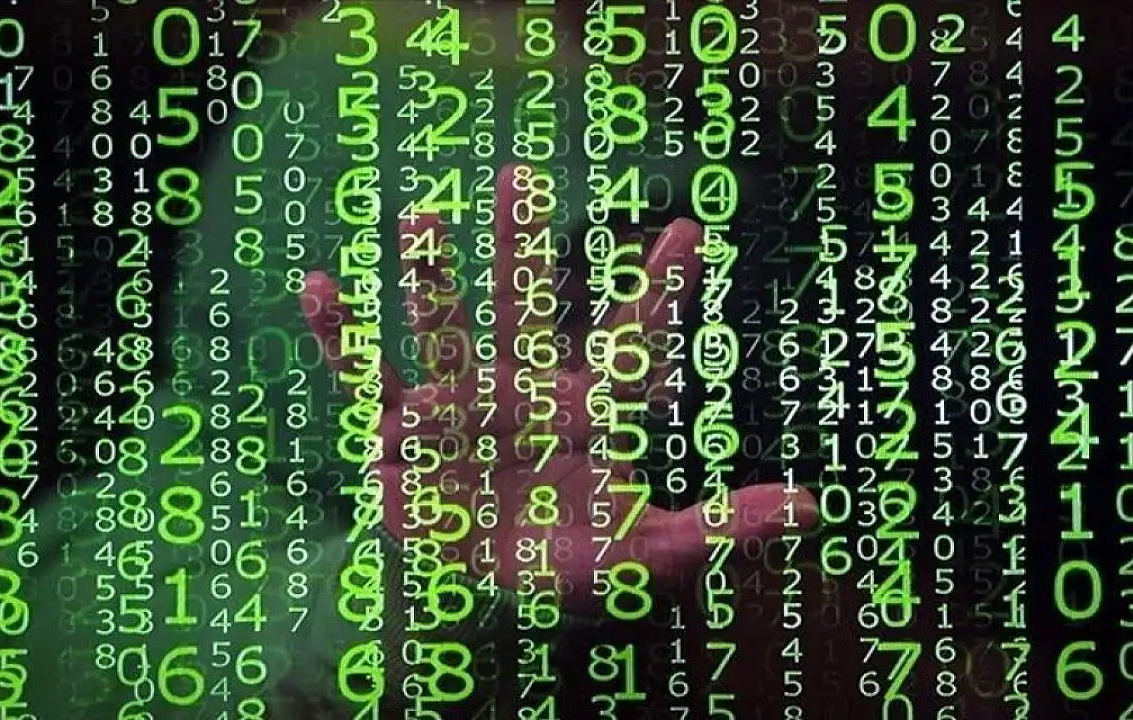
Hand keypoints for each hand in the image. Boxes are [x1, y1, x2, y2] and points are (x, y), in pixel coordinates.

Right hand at [300, 164, 816, 613]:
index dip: (660, 290)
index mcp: (587, 409)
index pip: (630, 341)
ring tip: (421, 220)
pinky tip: (317, 284)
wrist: (487, 602)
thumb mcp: (652, 552)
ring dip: (429, 281)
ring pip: (442, 332)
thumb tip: (815, 505)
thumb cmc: (572, 567)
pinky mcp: (399, 435)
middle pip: (524, 309)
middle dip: (524, 248)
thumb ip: (723, 526)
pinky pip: (363, 380)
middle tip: (519, 177)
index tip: (689, 229)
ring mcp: (456, 408)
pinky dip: (338, 337)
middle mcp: (521, 391)